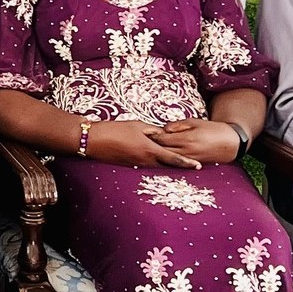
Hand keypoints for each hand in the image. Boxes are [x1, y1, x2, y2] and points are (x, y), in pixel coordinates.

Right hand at [83, 119, 204, 168]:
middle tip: (192, 162)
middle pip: (167, 164)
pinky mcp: (130, 165)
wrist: (94, 140)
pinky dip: (153, 161)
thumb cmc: (116, 130)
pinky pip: (146, 164)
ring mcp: (137, 164)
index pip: (173, 159)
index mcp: (150, 150)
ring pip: (157, 164)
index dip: (186, 163)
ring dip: (166, 162)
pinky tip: (154, 157)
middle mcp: (145, 160)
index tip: (198, 166)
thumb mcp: (138, 125)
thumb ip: (154, 131)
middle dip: (179, 163)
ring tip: (177, 159)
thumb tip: (164, 134)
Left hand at [150, 119, 242, 165]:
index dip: (152, 137)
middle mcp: (187, 151)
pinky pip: (177, 164)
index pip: (163, 140)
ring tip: (147, 152)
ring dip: (158, 156)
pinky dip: (168, 161)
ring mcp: (189, 160)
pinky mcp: (192, 164)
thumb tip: (163, 129)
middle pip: (163, 151)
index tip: (144, 133)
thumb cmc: (212, 129)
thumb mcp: (195, 122)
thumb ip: (177, 126)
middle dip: (152, 147)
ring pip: (168, 160)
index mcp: (186, 139)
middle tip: (141, 143)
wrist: (230, 143)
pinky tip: (161, 159)